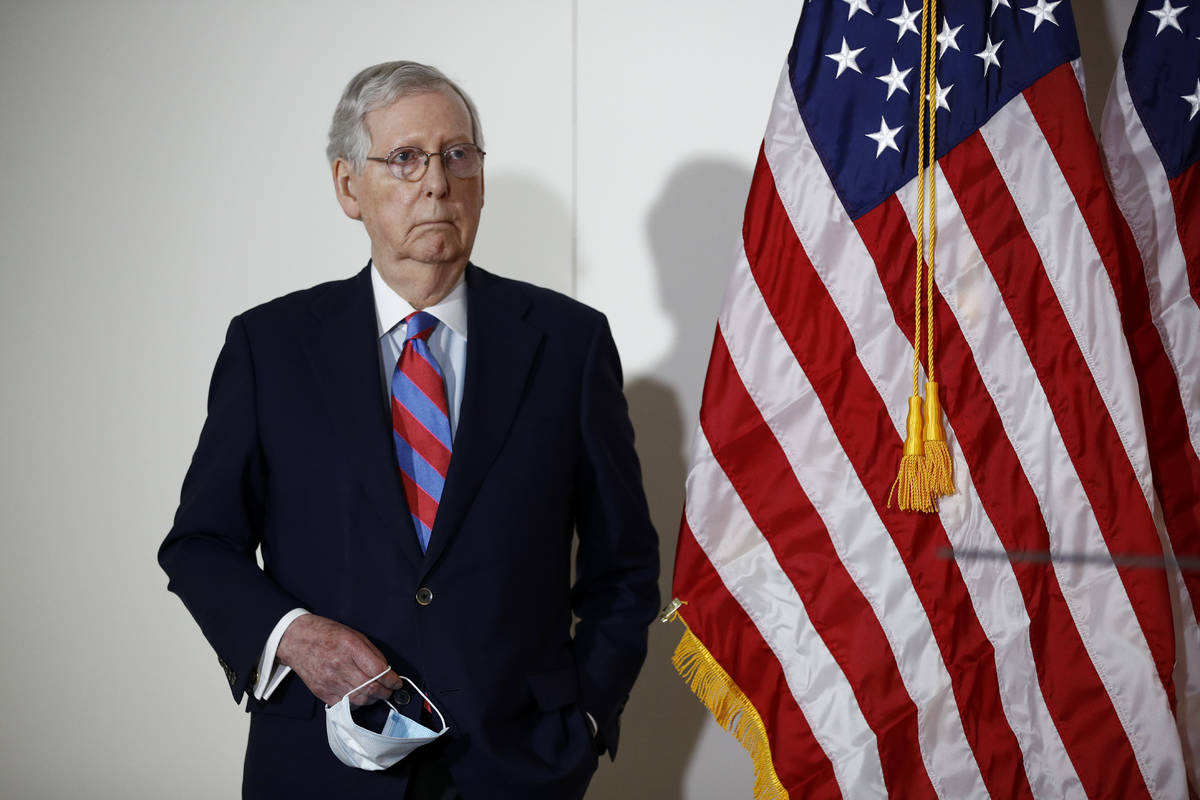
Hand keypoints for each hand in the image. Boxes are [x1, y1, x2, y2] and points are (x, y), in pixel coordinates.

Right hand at [276, 614, 401, 706]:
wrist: (296, 639)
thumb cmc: (326, 634)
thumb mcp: (354, 634)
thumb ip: (372, 653)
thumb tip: (387, 670)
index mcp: (350, 647)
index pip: (378, 670)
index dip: (392, 680)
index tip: (397, 683)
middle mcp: (340, 666)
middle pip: (371, 689)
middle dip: (385, 693)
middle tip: (389, 691)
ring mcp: (329, 681)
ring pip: (360, 700)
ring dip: (373, 700)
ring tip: (376, 694)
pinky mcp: (321, 692)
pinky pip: (344, 705)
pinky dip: (356, 704)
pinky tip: (359, 696)